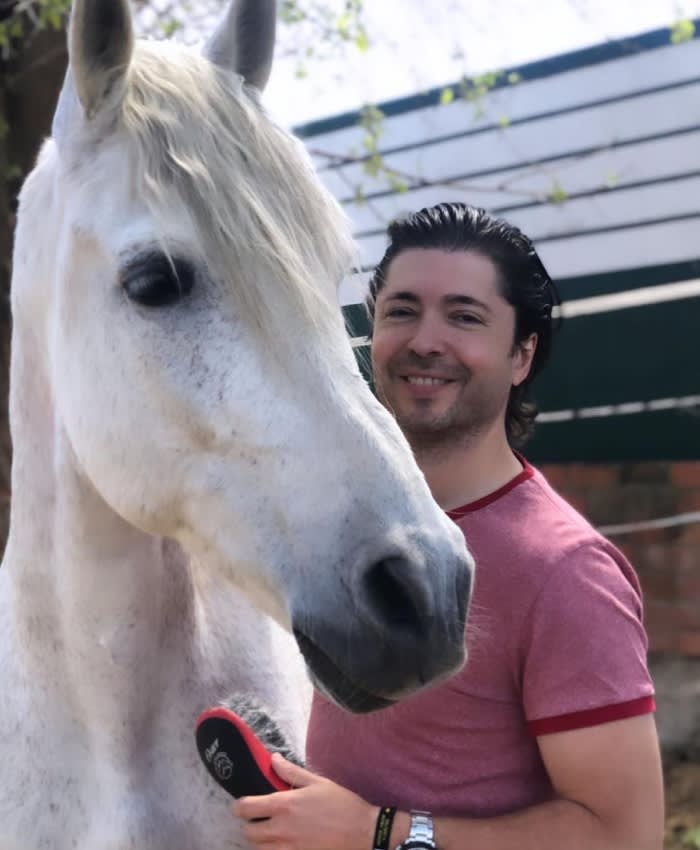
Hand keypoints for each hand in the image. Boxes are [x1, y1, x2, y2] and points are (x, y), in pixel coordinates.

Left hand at [233, 753, 377, 849]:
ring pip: (259, 849)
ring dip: (260, 840)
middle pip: (249, 833)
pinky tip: (282, 844)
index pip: (247, 808)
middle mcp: (282, 829)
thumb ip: (290, 772)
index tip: (241, 805)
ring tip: (270, 832)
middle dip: (250, 825)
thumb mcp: (316, 782)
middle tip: (258, 819)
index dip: (239, 806)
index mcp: (284, 805)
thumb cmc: (341, 803)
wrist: (363, 831)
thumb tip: (272, 759)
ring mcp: (289, 849)